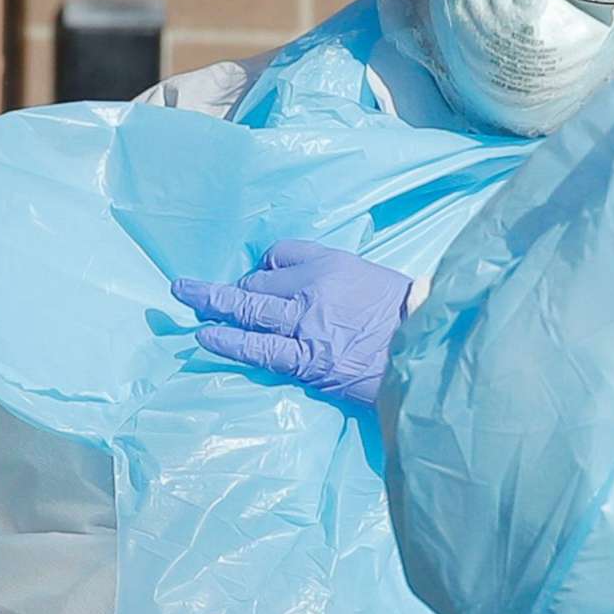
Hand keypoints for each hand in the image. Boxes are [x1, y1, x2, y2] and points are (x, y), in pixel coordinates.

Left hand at [173, 241, 412, 410]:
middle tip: (191, 288)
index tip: (259, 279)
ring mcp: (306, 323)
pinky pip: (257, 347)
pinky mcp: (306, 359)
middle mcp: (314, 286)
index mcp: (333, 263)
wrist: (427, 351)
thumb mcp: (374, 281)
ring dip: (213, 304)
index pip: (282, 253)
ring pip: (249, 308)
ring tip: (186, 299)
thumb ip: (337, 281)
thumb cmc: (407, 319)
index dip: (266, 267)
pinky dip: (227, 341)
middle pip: (258, 280)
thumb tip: (305, 293)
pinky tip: (205, 336)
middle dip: (227, 288)